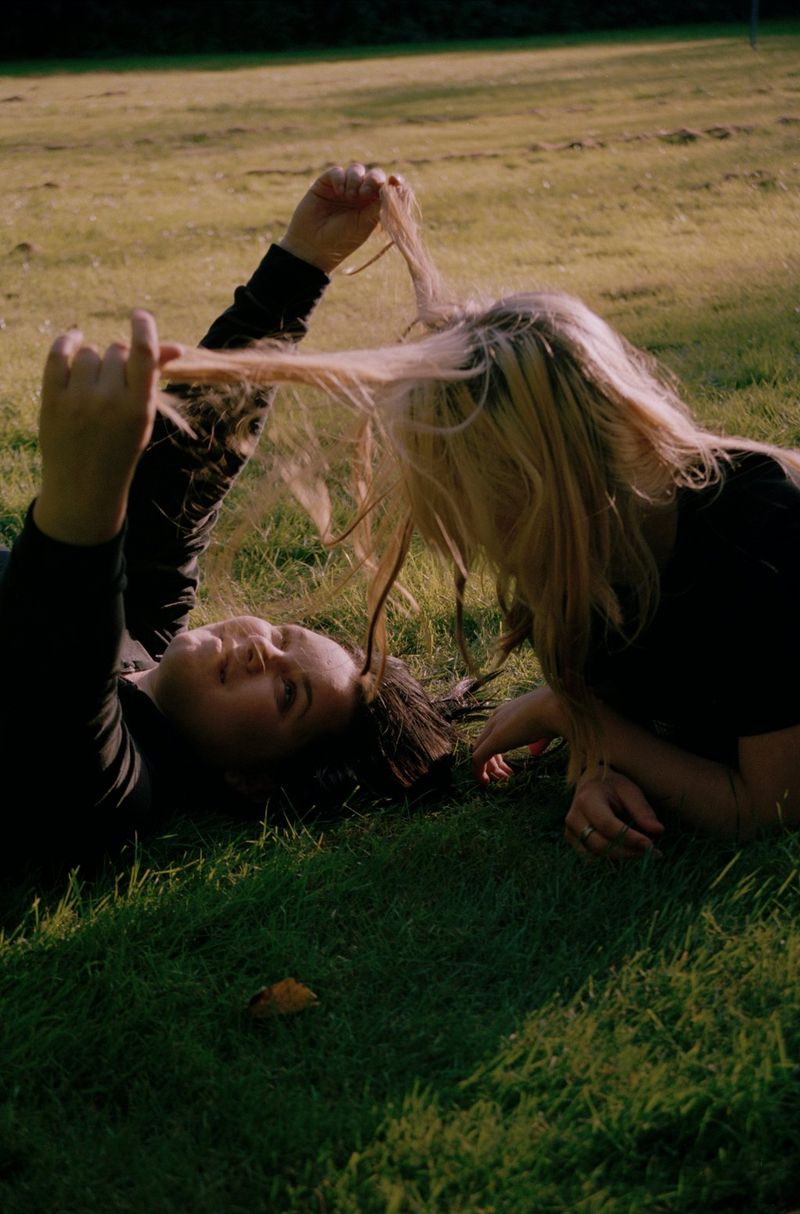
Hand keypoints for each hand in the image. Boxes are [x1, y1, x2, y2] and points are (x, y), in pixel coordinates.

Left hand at [34, 310, 181, 544]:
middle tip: (115, 384)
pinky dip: (66, 343)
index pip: (143, 352)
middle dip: (117, 359)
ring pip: (88, 351)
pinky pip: (58, 354)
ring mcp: (77, 401)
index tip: (141, 316)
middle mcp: (108, 402)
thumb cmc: (120, 449)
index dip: (143, 327)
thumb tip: (176, 346)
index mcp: (138, 409)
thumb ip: (154, 379)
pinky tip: (73, 341)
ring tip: (94, 384)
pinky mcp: (51, 400)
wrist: (83, 488)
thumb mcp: (143, 418)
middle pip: (115, 351)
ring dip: (93, 360)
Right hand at [278, 162, 398, 273]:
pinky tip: (339, 193)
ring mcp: (344, 188)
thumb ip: (378, 206)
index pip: (387, 189)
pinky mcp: (326, 183)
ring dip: (356, 179)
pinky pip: (338, 171)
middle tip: (365, 192)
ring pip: (357, 170)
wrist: (312, 246)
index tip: (395, 180)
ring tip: (349, 195)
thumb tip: (395, 189)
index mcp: (373, 206)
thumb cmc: (341, 240)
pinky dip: (341, 178)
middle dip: (373, 179)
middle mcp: (360, 196)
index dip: (393, 182)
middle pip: (374, 175)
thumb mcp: (364, 224)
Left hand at [471, 685, 566, 784]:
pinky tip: (486, 782)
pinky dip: (478, 772)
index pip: (493, 735)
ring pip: (479, 752)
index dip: (499, 755)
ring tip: (502, 781)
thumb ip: (539, 740)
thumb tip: (535, 751)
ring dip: (488, 770)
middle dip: (493, 764)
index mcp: (508, 712)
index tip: (510, 770)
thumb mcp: (546, 728)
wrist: (556, 707)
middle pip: (484, 743)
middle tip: (506, 778)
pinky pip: (477, 759)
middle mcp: (497, 717)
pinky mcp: (494, 740)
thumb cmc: (558, 715)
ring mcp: (493, 728)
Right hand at [565, 769, 663, 860]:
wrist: (590, 785)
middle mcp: (573, 818)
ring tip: (643, 852)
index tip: (650, 845)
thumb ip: (642, 810)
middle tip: (653, 853)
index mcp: (587, 800)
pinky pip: (593, 858)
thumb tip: (658, 831)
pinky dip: (612, 859)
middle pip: (600, 845)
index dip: (629, 838)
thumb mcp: (629, 790)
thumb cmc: (612, 786)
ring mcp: (570, 832)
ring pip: (596, 855)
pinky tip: (628, 852)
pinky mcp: (574, 843)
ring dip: (622, 858)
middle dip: (628, 852)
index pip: (607, 825)